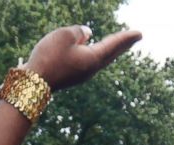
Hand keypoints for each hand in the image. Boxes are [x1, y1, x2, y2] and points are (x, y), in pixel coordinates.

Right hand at [24, 25, 141, 89]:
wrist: (33, 83)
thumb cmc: (49, 57)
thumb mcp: (64, 35)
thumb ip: (78, 32)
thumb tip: (87, 34)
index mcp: (93, 59)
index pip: (113, 44)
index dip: (126, 37)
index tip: (139, 33)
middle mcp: (91, 69)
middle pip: (111, 53)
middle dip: (123, 44)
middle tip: (135, 37)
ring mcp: (81, 74)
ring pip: (100, 58)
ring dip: (110, 49)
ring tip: (117, 42)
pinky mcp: (72, 76)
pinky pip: (87, 60)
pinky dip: (95, 52)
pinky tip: (90, 49)